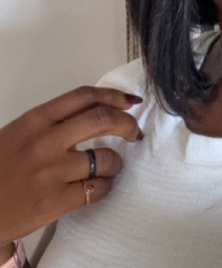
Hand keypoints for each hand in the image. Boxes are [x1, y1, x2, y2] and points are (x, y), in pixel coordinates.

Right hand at [0, 86, 142, 248]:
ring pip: (106, 158)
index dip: (114, 95)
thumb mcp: (21, 133)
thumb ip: (56, 122)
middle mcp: (45, 141)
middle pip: (102, 118)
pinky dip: (106, 186)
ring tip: (111, 167)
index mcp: (36, 119)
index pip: (84, 96)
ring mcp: (50, 172)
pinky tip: (98, 187)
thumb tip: (102, 111)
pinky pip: (98, 188)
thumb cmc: (1, 168)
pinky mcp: (55, 201)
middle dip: (128, 124)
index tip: (130, 101)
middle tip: (134, 133)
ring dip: (116, 162)